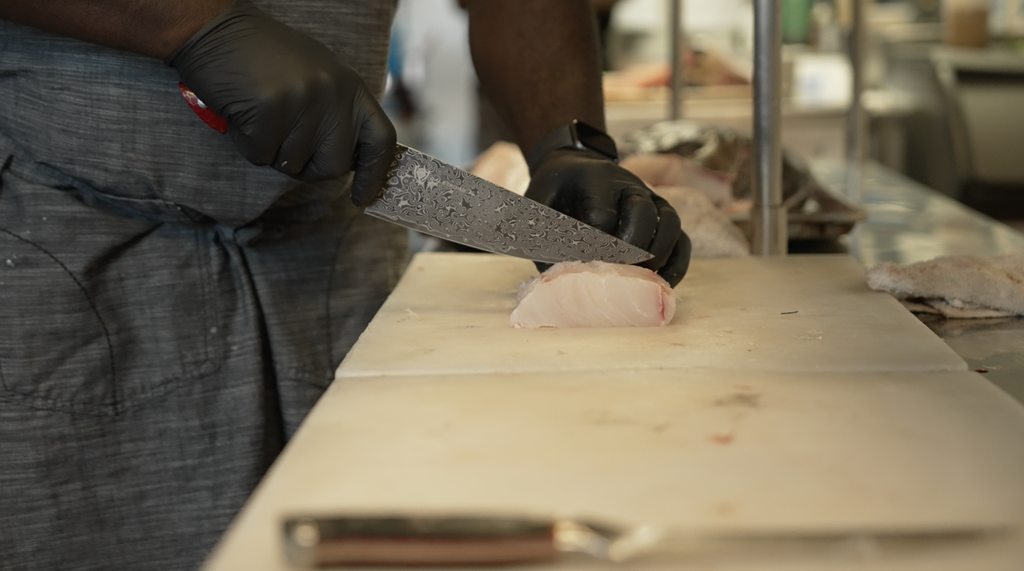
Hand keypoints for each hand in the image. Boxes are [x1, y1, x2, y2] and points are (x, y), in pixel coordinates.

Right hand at [168, 0, 395, 205]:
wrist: (215, 29)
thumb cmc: (265, 58)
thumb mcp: (317, 78)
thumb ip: (338, 114)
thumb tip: (352, 160)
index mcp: (351, 86)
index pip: (380, 140)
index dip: (375, 174)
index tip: (363, 198)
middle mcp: (334, 94)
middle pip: (335, 165)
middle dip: (308, 166)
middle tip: (284, 139)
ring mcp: (303, 101)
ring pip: (292, 164)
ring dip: (272, 150)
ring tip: (261, 112)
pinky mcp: (270, 109)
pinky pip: (260, 155)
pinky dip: (247, 143)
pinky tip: (243, 113)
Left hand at [525, 149, 691, 285]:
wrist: (574, 169)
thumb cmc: (555, 194)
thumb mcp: (539, 204)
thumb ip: (545, 234)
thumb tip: (559, 276)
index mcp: (596, 178)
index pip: (602, 214)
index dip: (594, 245)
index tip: (584, 264)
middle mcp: (630, 185)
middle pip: (642, 215)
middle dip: (629, 250)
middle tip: (615, 275)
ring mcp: (652, 199)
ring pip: (669, 225)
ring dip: (657, 256)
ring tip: (640, 280)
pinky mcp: (663, 217)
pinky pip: (682, 240)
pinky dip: (676, 264)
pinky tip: (661, 285)